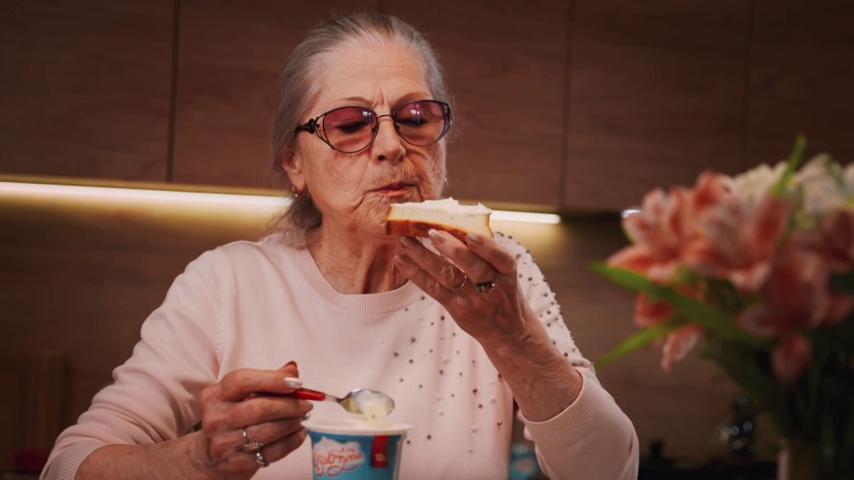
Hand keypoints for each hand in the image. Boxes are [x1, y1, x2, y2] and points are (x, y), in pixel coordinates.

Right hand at [188, 361, 311, 479]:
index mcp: (216, 395)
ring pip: (267, 431)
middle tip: (306, 404)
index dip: (272, 380)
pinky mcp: (236, 463)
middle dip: (289, 405)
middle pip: (259, 408)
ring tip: (302, 418)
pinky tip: (299, 434)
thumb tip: (292, 369)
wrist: (211, 457)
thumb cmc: (232, 418)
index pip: (242, 381)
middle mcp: (216, 418)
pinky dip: (291, 442)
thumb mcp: (242, 396)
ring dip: (291, 423)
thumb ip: (268, 380)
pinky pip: (271, 452)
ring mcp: (224, 443)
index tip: (296, 382)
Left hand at [395, 230, 533, 346]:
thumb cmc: (503, 290)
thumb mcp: (506, 271)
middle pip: (472, 267)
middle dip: (451, 249)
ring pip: (447, 276)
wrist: (506, 330)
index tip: (469, 234)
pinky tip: (402, 260)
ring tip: (405, 241)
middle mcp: (491, 286)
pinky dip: (416, 274)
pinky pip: (433, 289)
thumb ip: (487, 251)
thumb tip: (457, 220)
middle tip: (431, 232)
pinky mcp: (455, 307)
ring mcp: (472, 298)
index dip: (485, 247)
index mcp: (507, 271)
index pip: (499, 257)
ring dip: (424, 257)